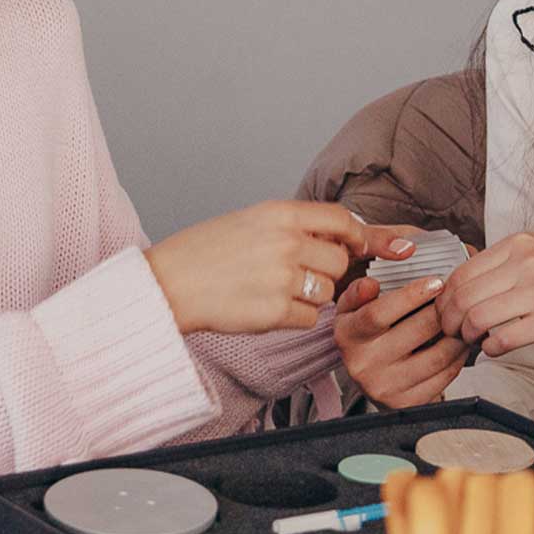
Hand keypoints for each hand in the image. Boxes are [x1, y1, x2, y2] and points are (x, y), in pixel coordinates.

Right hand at [145, 200, 413, 334]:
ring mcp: (281, 278)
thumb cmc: (204, 252)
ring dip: (311, 296)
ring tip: (273, 290)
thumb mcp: (249, 222)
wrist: (167, 283)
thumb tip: (341, 236)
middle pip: (340, 260)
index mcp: (278, 213)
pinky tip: (264, 308)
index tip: (366, 245)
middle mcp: (285, 242)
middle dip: (329, 271)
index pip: (341, 219)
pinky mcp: (275, 312)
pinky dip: (294, 318)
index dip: (360, 234)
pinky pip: (309, 319)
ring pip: (327, 292)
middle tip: (301, 275)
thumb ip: (292, 226)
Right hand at [332, 276, 468, 407]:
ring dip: (456, 336)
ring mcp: (386, 387)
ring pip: (436, 356)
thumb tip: (370, 284)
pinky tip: (459, 345)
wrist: (372, 381)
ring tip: (462, 321)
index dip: (411, 296)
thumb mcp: (352, 311)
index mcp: (348, 336)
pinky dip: (458, 358)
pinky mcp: (407, 403)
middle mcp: (363, 364)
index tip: (436, 283)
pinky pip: (444, 377)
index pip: (378, 313)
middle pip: (415, 332)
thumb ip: (358, 292)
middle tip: (458, 300)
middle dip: (442, 312)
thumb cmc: (366, 337)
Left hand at [434, 232, 533, 360]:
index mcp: (520, 244)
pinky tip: (494, 348)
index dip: (445, 297)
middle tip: (451, 332)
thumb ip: (504, 265)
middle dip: (449, 319)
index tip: (444, 312)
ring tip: (472, 341)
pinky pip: (504, 338)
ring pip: (478, 316)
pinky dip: (491, 348)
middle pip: (463, 295)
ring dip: (468, 335)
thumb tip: (460, 285)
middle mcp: (527, 261)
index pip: (461, 271)